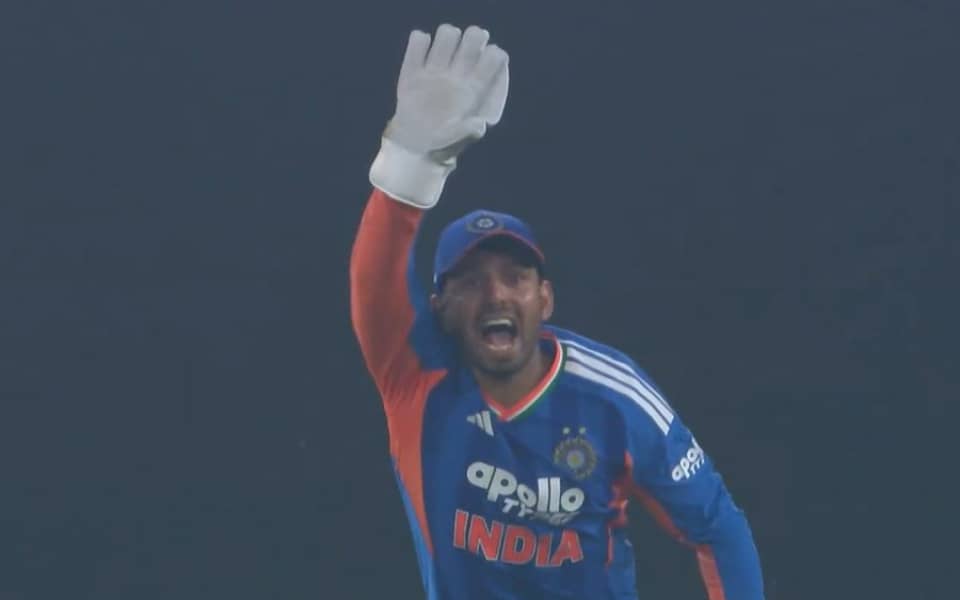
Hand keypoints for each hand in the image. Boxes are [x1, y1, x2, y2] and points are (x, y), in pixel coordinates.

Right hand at [387, 24, 508, 162]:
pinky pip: (418, 40)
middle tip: (461, 60)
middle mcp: (460, 72)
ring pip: (448, 32)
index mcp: (476, 87)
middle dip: (472, 40)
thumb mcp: (456, 145)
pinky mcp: (414, 69)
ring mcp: (437, 68)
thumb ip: (468, 134)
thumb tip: (480, 125)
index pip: (495, 56)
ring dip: (445, 38)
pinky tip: (418, 63)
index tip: (483, 68)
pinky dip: (419, 42)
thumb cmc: (442, 145)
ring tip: (437, 62)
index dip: (493, 56)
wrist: (414, 146)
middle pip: (474, 35)